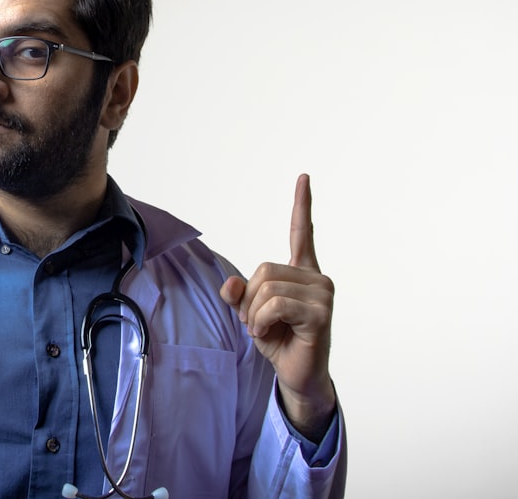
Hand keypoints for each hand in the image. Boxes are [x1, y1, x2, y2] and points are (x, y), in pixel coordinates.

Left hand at [219, 174, 335, 438]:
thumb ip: (238, 295)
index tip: (304, 177)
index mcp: (301, 272)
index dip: (302, 204)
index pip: (301, 232)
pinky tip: (272, 335)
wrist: (297, 374)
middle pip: (262, 271)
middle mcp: (316, 278)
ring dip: (255, 315)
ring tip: (267, 330)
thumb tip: (230, 284)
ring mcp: (322, 294)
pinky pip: (275, 306)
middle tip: (259, 323)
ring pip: (266, 289)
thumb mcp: (250, 314)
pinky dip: (262, 322)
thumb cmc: (279, 340)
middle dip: (250, 301)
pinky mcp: (321, 313)